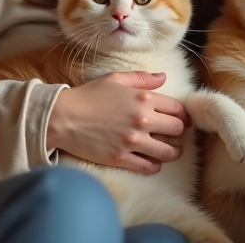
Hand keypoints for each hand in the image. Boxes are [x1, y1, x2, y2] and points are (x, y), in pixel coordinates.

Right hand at [46, 71, 190, 174]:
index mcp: (143, 98)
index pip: (178, 109)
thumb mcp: (115, 79)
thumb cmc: (88, 95)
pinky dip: (154, 166)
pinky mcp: (121, 158)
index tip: (179, 119)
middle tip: (173, 135)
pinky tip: (151, 161)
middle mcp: (142, 119)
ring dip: (171, 152)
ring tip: (168, 151)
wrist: (62, 117)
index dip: (182, 115)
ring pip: (168, 152)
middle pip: (177, 130)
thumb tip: (163, 77)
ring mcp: (132, 141)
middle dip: (177, 132)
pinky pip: (148, 167)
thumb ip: (142, 78)